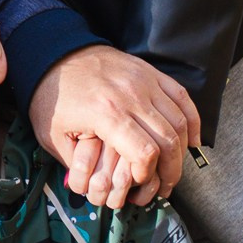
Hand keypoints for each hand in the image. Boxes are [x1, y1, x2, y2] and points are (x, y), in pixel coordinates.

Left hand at [26, 45, 200, 210]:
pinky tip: (191, 140)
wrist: (52, 53)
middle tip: (166, 187)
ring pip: (179, 120)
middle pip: (168, 140)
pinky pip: (181, 96)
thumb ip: (77, 164)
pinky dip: (191, 120)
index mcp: (106, 113)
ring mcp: (144, 81)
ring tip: (175, 169)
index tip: (140, 182)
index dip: (147, 174)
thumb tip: (96, 189)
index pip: (145, 152)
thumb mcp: (52, 136)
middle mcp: (131, 95)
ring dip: (182, 149)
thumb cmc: (51, 97)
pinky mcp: (149, 72)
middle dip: (171, 170)